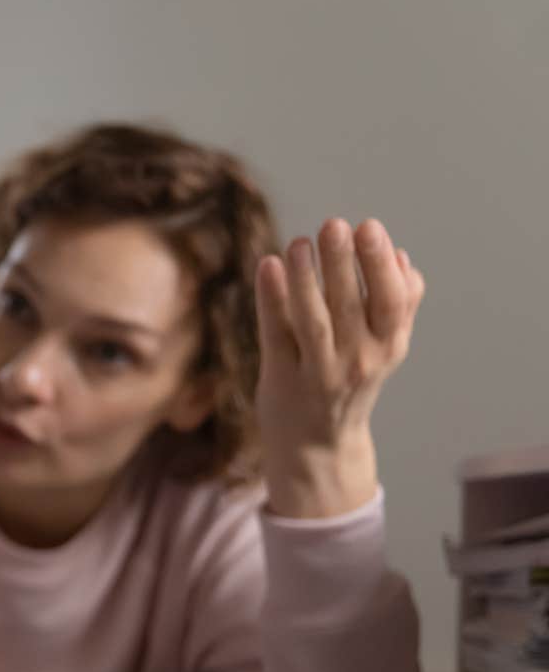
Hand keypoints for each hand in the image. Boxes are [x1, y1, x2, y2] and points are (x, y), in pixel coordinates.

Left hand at [255, 218, 424, 518]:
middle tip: (334, 224)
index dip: (380, 265)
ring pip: (312, 321)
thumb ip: (400, 305)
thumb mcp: (386, 348)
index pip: (391, 301)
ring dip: (307, 279)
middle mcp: (356, 361)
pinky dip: (271, 300)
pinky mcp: (280, 378)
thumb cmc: (353, 383)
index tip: (369, 227)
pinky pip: (276, 334)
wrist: (319, 447)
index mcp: (387, 347)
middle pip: (350, 306)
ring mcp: (317, 372)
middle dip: (344, 263)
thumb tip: (402, 256)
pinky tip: (268, 265)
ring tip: (300, 242)